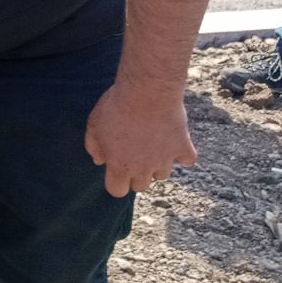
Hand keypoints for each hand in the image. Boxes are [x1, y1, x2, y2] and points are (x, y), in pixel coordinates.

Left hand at [84, 81, 197, 196]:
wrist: (146, 92)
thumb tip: (99, 160)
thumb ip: (94, 146)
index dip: (115, 182)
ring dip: (157, 164)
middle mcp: (143, 168)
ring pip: (163, 175)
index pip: (117, 190)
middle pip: (141, 186)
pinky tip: (174, 142)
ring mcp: (165, 159)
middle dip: (135, 174)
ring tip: (151, 144)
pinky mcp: (183, 147)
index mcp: (120, 166)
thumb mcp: (93, 125)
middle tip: (132, 154)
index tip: (115, 170)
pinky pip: (188, 160)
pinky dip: (182, 154)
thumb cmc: (116, 107)